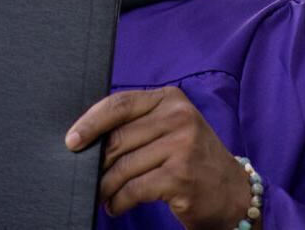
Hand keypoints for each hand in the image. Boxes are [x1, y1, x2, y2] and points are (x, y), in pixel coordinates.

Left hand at [65, 87, 255, 229]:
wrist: (233, 193)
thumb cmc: (191, 159)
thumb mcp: (171, 129)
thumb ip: (138, 125)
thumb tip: (88, 137)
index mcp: (170, 99)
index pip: (120, 104)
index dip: (91, 122)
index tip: (71, 140)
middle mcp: (178, 117)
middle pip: (118, 138)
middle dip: (98, 163)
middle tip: (90, 178)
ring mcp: (182, 145)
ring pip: (122, 166)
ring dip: (106, 187)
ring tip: (104, 196)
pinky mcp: (180, 175)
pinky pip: (133, 189)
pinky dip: (119, 201)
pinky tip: (116, 206)